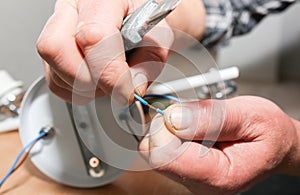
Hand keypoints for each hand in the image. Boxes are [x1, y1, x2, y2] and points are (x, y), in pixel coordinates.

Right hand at [37, 0, 172, 104]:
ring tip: (108, 79)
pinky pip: (54, 80)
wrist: (136, 14)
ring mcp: (56, 27)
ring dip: (85, 87)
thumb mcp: (158, 37)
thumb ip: (148, 63)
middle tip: (115, 86)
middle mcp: (72, 8)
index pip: (93, 36)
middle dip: (89, 80)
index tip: (125, 92)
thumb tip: (132, 88)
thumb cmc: (145, 20)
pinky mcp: (52, 49)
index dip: (109, 73)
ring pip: (54, 69)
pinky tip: (95, 80)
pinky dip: (76, 90)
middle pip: (56, 49)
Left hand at [139, 96, 299, 193]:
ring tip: (197, 122)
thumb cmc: (269, 134)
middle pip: (154, 153)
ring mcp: (190, 177)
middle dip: (164, 125)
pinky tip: (192, 127)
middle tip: (190, 114)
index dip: (166, 127)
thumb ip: (212, 118)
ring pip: (154, 149)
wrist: (276, 146)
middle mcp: (199, 183)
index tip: (182, 112)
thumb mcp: (250, 116)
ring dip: (168, 127)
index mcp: (218, 176)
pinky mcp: (184, 169)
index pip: (164, 155)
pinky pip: (161, 147)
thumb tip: (173, 117)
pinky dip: (170, 131)